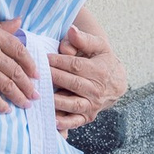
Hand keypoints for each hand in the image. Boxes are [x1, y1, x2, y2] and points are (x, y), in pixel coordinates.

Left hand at [51, 11, 125, 133]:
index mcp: (99, 71)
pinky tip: (52, 120)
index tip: (44, 58)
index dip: (58, 62)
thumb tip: (71, 30)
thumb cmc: (103, 61)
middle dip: (53, 78)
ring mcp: (92, 105)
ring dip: (56, 101)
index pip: (75, 66)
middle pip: (72, 83)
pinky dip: (65, 123)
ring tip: (40, 95)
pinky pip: (75, 121)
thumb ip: (84, 39)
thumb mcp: (99, 46)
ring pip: (73, 104)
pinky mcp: (88, 116)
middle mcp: (96, 89)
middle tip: (37, 74)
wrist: (117, 83)